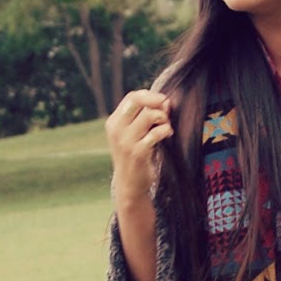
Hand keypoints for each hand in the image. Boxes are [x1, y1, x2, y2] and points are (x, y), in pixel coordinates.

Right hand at [106, 89, 173, 206]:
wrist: (129, 184)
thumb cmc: (135, 155)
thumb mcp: (133, 134)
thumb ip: (145, 116)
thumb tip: (165, 101)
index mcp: (113, 122)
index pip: (132, 97)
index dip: (150, 96)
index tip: (161, 103)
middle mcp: (117, 129)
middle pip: (138, 100)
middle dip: (157, 102)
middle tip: (166, 112)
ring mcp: (126, 141)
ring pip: (149, 115)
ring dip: (163, 118)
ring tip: (166, 127)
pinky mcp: (138, 152)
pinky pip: (157, 132)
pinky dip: (166, 130)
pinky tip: (167, 135)